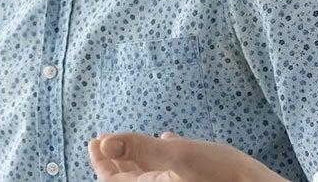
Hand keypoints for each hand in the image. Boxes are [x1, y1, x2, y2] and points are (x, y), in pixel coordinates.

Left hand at [88, 132, 289, 181]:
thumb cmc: (224, 175)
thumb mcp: (179, 155)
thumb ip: (140, 148)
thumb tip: (103, 143)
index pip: (114, 181)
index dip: (101, 162)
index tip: (94, 140)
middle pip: (130, 180)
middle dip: (117, 160)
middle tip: (103, 140)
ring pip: (150, 176)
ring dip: (138, 158)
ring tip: (130, 142)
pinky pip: (171, 174)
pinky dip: (163, 159)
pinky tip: (169, 141)